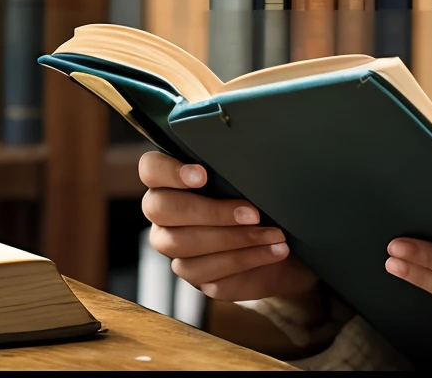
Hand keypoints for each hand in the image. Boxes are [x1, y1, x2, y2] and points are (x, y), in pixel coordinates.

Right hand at [139, 151, 319, 303]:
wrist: (281, 243)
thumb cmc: (261, 201)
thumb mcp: (252, 180)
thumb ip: (237, 167)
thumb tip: (249, 155)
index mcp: (172, 182)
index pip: (151, 170)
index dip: (169, 172)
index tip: (204, 175)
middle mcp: (165, 217)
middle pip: (161, 210)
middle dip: (210, 212)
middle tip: (253, 212)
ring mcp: (176, 250)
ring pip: (185, 246)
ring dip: (236, 239)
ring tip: (274, 234)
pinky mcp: (196, 277)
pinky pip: (210, 273)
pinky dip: (248, 260)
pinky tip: (274, 251)